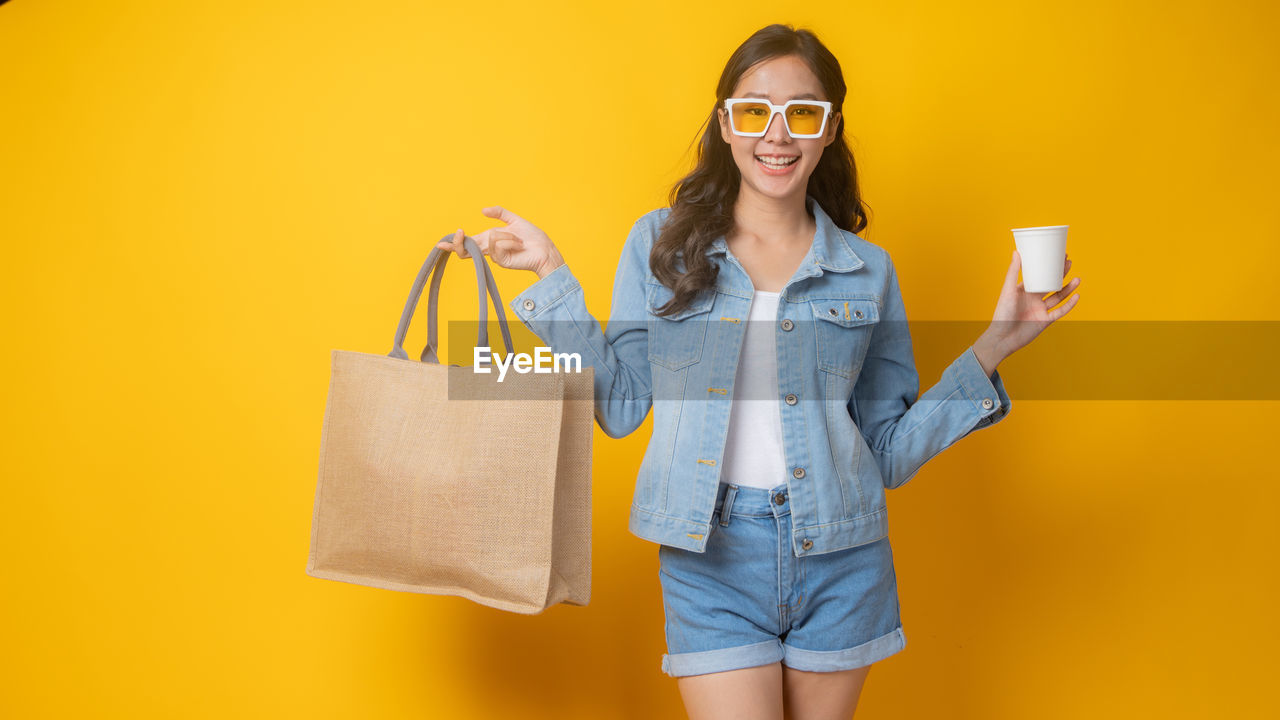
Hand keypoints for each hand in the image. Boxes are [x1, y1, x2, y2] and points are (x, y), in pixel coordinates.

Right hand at [434, 206, 565, 277]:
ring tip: (518, 239)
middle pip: (466, 251)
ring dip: (504, 236)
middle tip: (460, 232)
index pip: (468, 243)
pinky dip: (508, 241)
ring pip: (486, 242)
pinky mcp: (501, 262)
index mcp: (490, 240)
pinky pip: (497, 246)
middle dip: (458, 242)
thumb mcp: (514, 220)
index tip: (441, 243)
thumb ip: (499, 213)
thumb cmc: (532, 237)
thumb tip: (482, 210)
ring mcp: (495, 257)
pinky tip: (518, 244)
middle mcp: (490, 249)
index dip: (455, 243)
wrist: (545, 249)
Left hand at [978, 250, 1081, 364]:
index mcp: (1024, 290)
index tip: (1058, 255)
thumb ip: (1013, 272)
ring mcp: (1040, 310)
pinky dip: (1069, 305)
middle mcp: (1034, 299)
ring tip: (1077, 279)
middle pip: (1051, 284)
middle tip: (1069, 262)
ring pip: (1058, 297)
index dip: (1048, 266)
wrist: (1003, 338)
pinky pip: (1060, 312)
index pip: (1039, 275)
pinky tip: (1077, 296)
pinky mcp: (1045, 321)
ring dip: (1068, 288)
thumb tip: (1017, 252)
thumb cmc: (1002, 313)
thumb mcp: (1008, 290)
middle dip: (1061, 274)